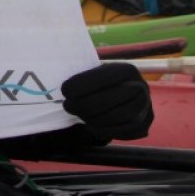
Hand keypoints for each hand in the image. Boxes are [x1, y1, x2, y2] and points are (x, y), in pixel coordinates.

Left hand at [0, 62, 153, 160]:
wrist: (125, 99)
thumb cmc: (99, 84)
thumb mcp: (93, 72)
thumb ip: (78, 69)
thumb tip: (48, 65)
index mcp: (127, 69)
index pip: (104, 76)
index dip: (83, 84)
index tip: (64, 91)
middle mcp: (141, 87)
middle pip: (109, 99)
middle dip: (84, 104)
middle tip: (67, 106)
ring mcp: (146, 108)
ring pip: (116, 116)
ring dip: (92, 118)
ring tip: (79, 115)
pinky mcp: (145, 126)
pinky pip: (123, 131)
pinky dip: (104, 129)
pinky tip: (91, 125)